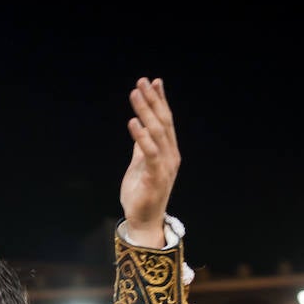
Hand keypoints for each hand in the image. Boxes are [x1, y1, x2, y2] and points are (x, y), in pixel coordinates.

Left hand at [120, 77, 179, 247]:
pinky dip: (141, 137)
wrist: (143, 221)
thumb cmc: (141, 193)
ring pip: (157, 132)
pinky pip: (150, 152)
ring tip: (135, 94)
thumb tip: (141, 123)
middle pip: (163, 121)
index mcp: (168, 151)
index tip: (153, 82)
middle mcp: (171, 155)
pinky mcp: (156, 177)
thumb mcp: (140, 163)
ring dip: (146, 111)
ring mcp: (165, 166)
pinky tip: (133, 123)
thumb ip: (142, 144)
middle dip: (153, 100)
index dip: (160, 100)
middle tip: (142, 81)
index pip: (166, 120)